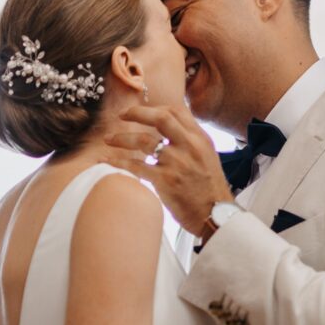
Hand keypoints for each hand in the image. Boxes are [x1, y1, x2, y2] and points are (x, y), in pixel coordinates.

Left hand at [104, 104, 233, 235]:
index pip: (176, 111)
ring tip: (108, 140)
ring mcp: (177, 162)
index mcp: (200, 138)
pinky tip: (109, 161)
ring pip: (144, 140)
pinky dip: (120, 162)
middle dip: (136, 113)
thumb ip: (190, 143)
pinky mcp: (166, 180)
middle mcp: (190, 146)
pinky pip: (137, 166)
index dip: (155, 108)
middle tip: (121, 115)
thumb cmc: (210, 190)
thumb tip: (170, 132)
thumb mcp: (208, 157)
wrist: (216, 215)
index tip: (141, 112)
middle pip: (160, 118)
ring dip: (122, 138)